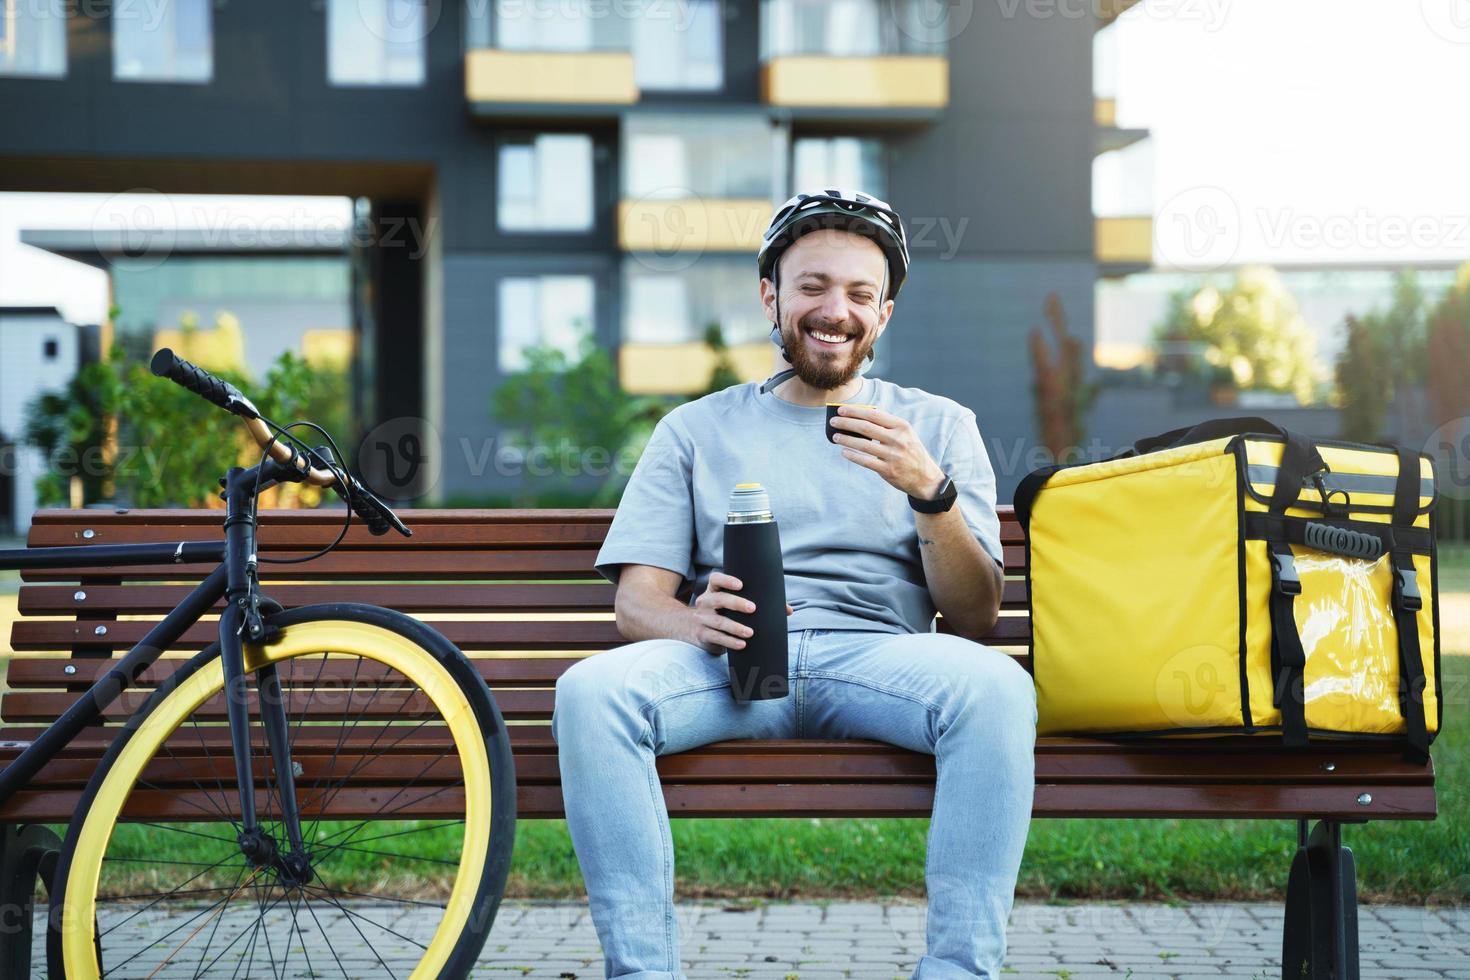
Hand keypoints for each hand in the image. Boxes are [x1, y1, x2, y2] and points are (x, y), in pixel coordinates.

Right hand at [688, 571, 795, 656]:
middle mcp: (705, 602)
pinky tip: (742, 644)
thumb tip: (788, 610)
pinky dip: (730, 641)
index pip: (715, 579)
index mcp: (712, 591)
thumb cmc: (719, 613)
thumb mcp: (729, 605)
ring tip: (750, 632)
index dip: (727, 580)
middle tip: (753, 608)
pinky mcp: (702, 634)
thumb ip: (756, 603)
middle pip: (718, 599)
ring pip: (718, 621)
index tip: (741, 585)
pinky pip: (716, 637)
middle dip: (736, 603)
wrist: (687, 627)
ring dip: (736, 627)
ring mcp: (702, 619)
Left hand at [830, 405, 945, 498]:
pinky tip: (844, 452)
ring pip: (863, 444)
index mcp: (902, 426)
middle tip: (833, 422)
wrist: (925, 478)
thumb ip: (887, 426)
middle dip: (846, 423)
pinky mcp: (888, 470)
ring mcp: (893, 455)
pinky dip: (853, 455)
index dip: (856, 411)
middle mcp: (898, 439)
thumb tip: (859, 419)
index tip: (842, 410)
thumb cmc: (910, 452)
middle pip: (866, 428)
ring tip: (835, 437)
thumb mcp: (905, 435)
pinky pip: (866, 461)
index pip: (874, 415)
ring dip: (846, 439)